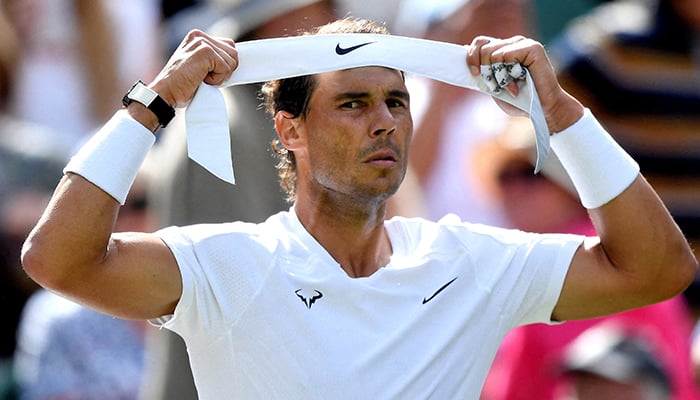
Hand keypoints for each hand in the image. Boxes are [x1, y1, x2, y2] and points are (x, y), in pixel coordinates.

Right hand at [149, 30, 237, 108]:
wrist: (165, 94)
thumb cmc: (181, 85)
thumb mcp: (199, 67)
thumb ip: (214, 60)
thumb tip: (235, 62)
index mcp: (198, 38)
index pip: (229, 46)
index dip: (225, 65)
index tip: (209, 74)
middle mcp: (199, 37)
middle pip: (233, 53)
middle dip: (225, 71)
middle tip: (204, 78)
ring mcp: (202, 43)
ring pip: (232, 61)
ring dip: (220, 76)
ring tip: (201, 79)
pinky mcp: (205, 52)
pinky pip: (226, 69)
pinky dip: (217, 80)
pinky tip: (200, 80)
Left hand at [466, 35, 583, 132]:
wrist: (543, 110)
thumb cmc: (520, 101)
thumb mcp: (494, 86)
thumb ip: (483, 74)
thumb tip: (467, 62)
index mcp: (504, 50)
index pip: (480, 43)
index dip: (472, 57)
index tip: (475, 74)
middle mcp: (513, 43)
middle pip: (483, 48)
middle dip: (485, 72)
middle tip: (496, 87)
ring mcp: (524, 44)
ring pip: (493, 54)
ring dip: (497, 76)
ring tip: (510, 87)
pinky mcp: (533, 48)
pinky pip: (506, 56)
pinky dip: (507, 74)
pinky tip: (517, 84)